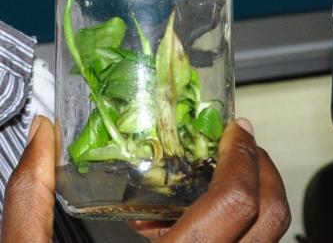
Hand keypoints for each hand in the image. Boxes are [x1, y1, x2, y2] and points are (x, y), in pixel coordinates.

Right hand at [1, 117, 290, 242]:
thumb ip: (30, 198)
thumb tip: (43, 135)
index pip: (235, 202)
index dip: (242, 156)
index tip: (236, 130)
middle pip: (271, 219)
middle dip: (263, 170)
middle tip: (240, 145)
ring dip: (257, 201)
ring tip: (223, 179)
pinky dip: (244, 234)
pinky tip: (204, 227)